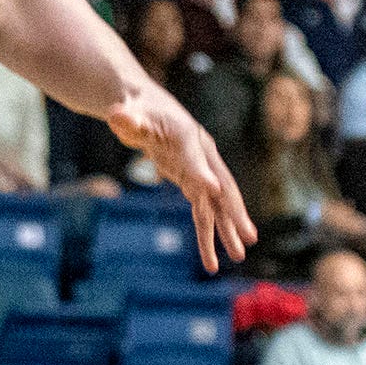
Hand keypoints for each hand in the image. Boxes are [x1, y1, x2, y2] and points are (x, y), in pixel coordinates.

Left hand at [106, 81, 253, 271]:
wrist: (146, 108)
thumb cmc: (137, 110)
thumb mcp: (129, 114)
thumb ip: (126, 118)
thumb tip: (116, 115)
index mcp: (186, 136)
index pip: (195, 158)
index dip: (201, 174)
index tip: (213, 191)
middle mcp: (200, 155)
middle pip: (220, 187)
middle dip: (234, 212)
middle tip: (249, 237)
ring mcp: (199, 170)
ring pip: (216, 205)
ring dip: (226, 230)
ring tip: (239, 256)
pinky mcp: (191, 182)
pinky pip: (203, 210)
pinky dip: (208, 231)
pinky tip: (212, 255)